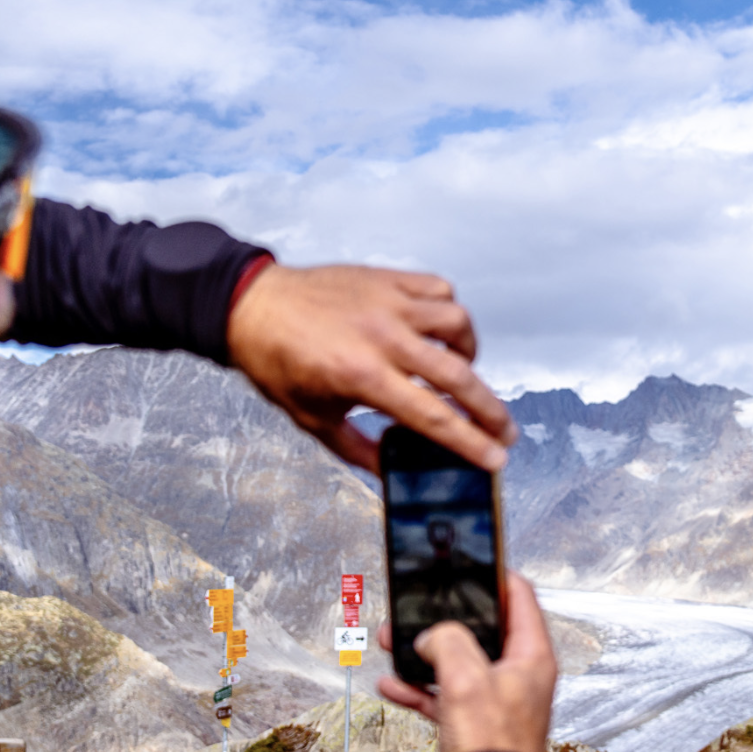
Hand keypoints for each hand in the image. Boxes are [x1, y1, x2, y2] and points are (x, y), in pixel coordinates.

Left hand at [225, 263, 516, 472]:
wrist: (248, 306)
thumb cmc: (276, 362)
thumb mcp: (312, 418)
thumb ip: (357, 449)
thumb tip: (391, 472)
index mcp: (361, 375)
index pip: (432, 415)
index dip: (470, 441)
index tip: (496, 458)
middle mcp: (381, 336)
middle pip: (458, 375)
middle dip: (490, 411)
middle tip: (504, 431)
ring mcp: (387, 302)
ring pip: (457, 324)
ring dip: (470, 353)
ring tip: (463, 369)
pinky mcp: (386, 279)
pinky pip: (439, 290)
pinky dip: (448, 312)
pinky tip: (439, 330)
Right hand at [376, 574, 556, 751]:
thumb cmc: (491, 743)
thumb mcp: (466, 678)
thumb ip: (448, 642)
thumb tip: (433, 637)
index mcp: (532, 656)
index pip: (520, 597)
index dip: (495, 575)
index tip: (471, 562)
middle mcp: (520, 675)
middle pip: (482, 631)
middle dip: (443, 620)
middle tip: (417, 608)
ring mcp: (498, 700)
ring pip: (458, 663)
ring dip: (424, 654)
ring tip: (391, 643)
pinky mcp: (477, 723)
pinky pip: (446, 696)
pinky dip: (420, 689)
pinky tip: (391, 686)